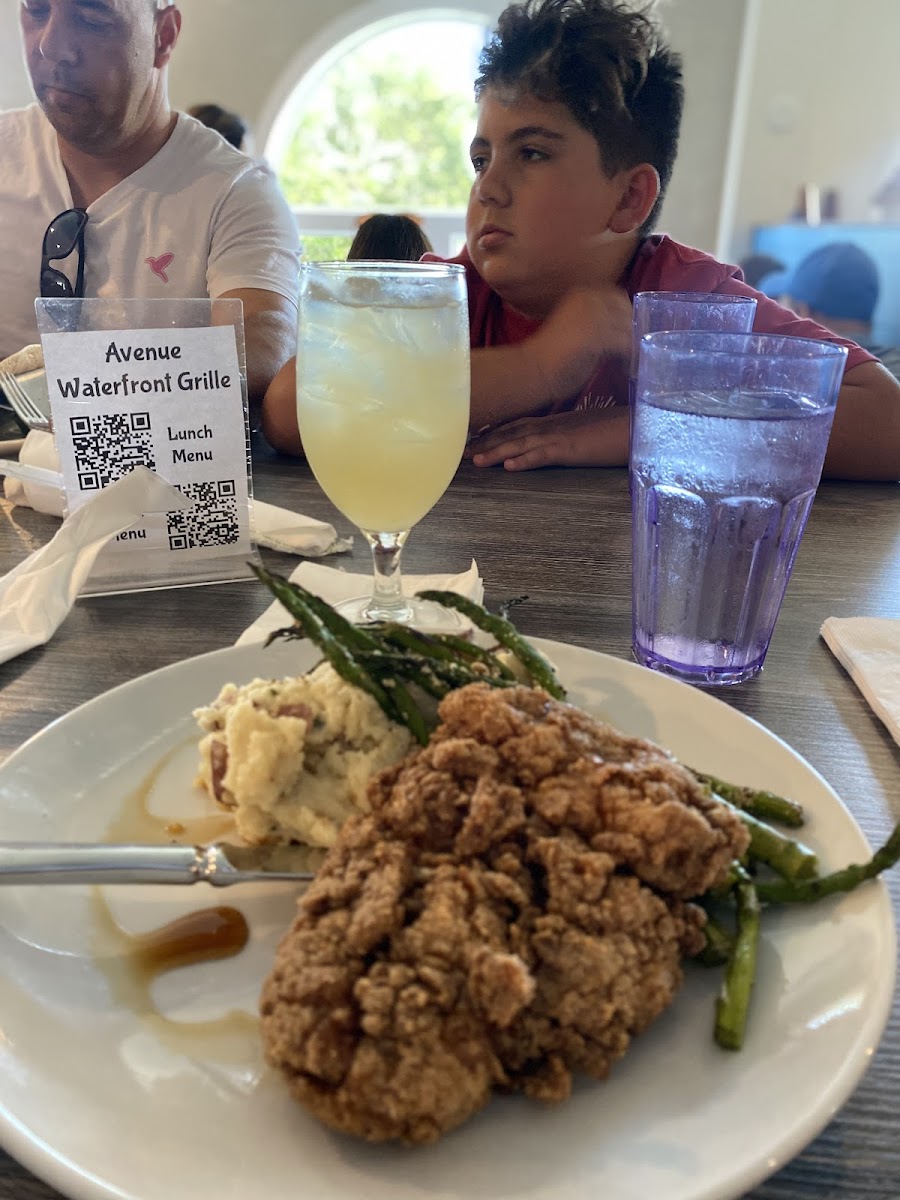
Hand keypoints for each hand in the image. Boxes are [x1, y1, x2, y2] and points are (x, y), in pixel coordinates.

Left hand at [467, 406, 628, 471]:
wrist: (644, 424)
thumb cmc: (623, 428)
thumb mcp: (591, 432)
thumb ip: (573, 436)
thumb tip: (563, 444)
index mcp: (559, 421)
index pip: (520, 424)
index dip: (496, 432)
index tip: (476, 439)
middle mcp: (555, 425)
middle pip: (513, 432)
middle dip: (486, 442)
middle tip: (462, 452)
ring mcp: (563, 436)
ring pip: (522, 443)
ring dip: (496, 452)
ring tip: (474, 462)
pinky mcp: (574, 449)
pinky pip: (545, 454)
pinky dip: (525, 460)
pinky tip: (509, 467)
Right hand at [536, 286, 632, 399]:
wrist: (533, 369)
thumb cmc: (546, 353)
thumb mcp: (572, 324)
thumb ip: (593, 321)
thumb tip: (616, 327)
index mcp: (582, 293)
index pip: (618, 297)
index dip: (625, 314)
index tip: (625, 330)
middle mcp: (591, 299)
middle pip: (627, 311)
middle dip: (631, 329)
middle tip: (630, 346)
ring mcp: (596, 317)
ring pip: (629, 329)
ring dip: (632, 344)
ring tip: (629, 359)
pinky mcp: (600, 337)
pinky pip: (626, 345)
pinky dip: (629, 358)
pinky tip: (626, 367)